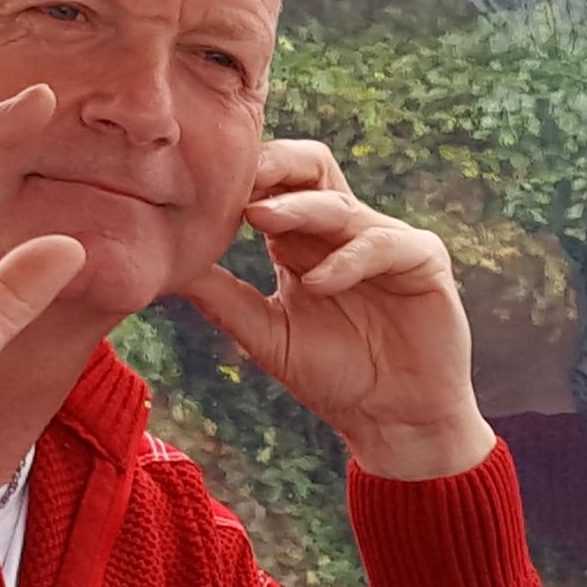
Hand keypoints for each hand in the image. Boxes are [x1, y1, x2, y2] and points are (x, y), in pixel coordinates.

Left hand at [185, 140, 495, 480]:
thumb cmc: (333, 378)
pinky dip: (348, 260)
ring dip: (298, 209)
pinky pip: (384, 244)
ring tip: (260, 218)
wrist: (393, 422)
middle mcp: (344, 231)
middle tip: (234, 176)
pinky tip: (318, 282)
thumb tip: (163, 266)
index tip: (199, 182)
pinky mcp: (423, 259)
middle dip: (273, 165)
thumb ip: (223, 297)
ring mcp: (386, 240)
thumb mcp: (266, 335)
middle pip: (312, 168)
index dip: (244, 177)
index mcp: (304, 241)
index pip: (276, 184)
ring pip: (340, 205)